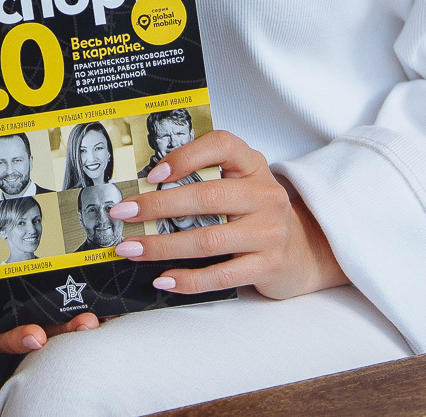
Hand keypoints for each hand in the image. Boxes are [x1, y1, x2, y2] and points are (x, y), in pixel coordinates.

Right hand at [0, 277, 101, 353]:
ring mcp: (45, 306)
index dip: (20, 337)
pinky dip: (100, 301)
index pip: (6, 335)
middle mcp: (22, 316)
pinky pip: (83, 299)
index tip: (36, 336)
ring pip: (67, 318)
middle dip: (66, 330)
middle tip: (85, 323)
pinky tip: (116, 299)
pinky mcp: (66, 291)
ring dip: (84, 318)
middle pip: (47, 330)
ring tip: (100, 314)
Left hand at [106, 130, 347, 299]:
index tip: (153, 173)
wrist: (303, 251)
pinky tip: (163, 278)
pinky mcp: (268, 265)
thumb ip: (205, 177)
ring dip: (163, 246)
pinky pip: (221, 274)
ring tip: (131, 249)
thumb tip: (145, 186)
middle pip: (206, 197)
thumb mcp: (240, 184)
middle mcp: (265, 195)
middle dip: (157, 206)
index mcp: (253, 166)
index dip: (186, 156)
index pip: (222, 146)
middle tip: (122, 214)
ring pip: (208, 239)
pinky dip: (188, 278)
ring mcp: (269, 232)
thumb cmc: (256, 214)